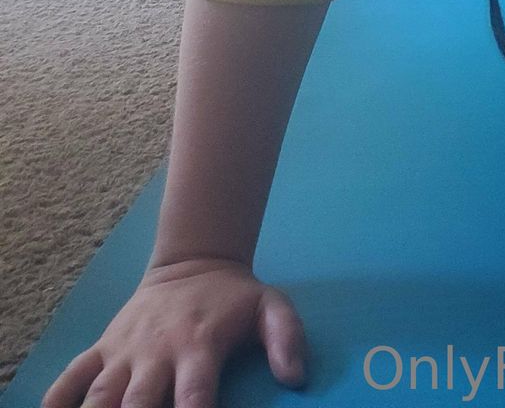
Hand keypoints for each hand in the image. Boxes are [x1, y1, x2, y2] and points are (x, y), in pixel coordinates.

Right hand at [41, 258, 306, 407]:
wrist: (194, 261)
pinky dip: (56, 400)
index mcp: (199, 346)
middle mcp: (157, 351)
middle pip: (138, 403)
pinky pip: (70, 376)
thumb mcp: (271, 307)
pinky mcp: (103, 346)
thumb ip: (288, 337)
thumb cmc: (232, 298)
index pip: (194, 397)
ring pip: (100, 395)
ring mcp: (125, 350)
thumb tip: (296, 378)